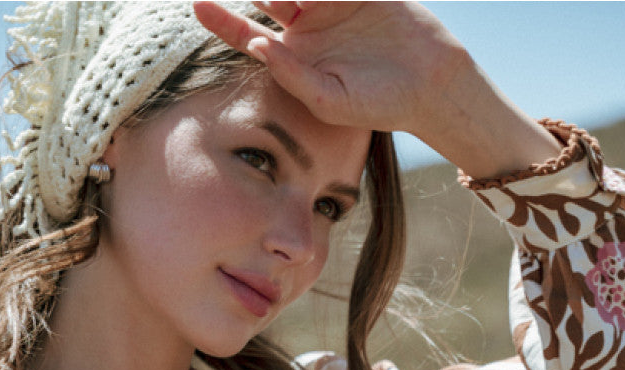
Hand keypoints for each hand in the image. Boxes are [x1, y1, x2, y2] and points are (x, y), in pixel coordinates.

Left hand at [193, 1, 465, 136]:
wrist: (428, 83)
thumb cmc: (377, 103)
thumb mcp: (328, 99)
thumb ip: (291, 75)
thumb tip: (257, 45)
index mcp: (291, 55)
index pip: (247, 33)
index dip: (221, 20)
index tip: (196, 4)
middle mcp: (304, 23)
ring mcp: (329, 2)